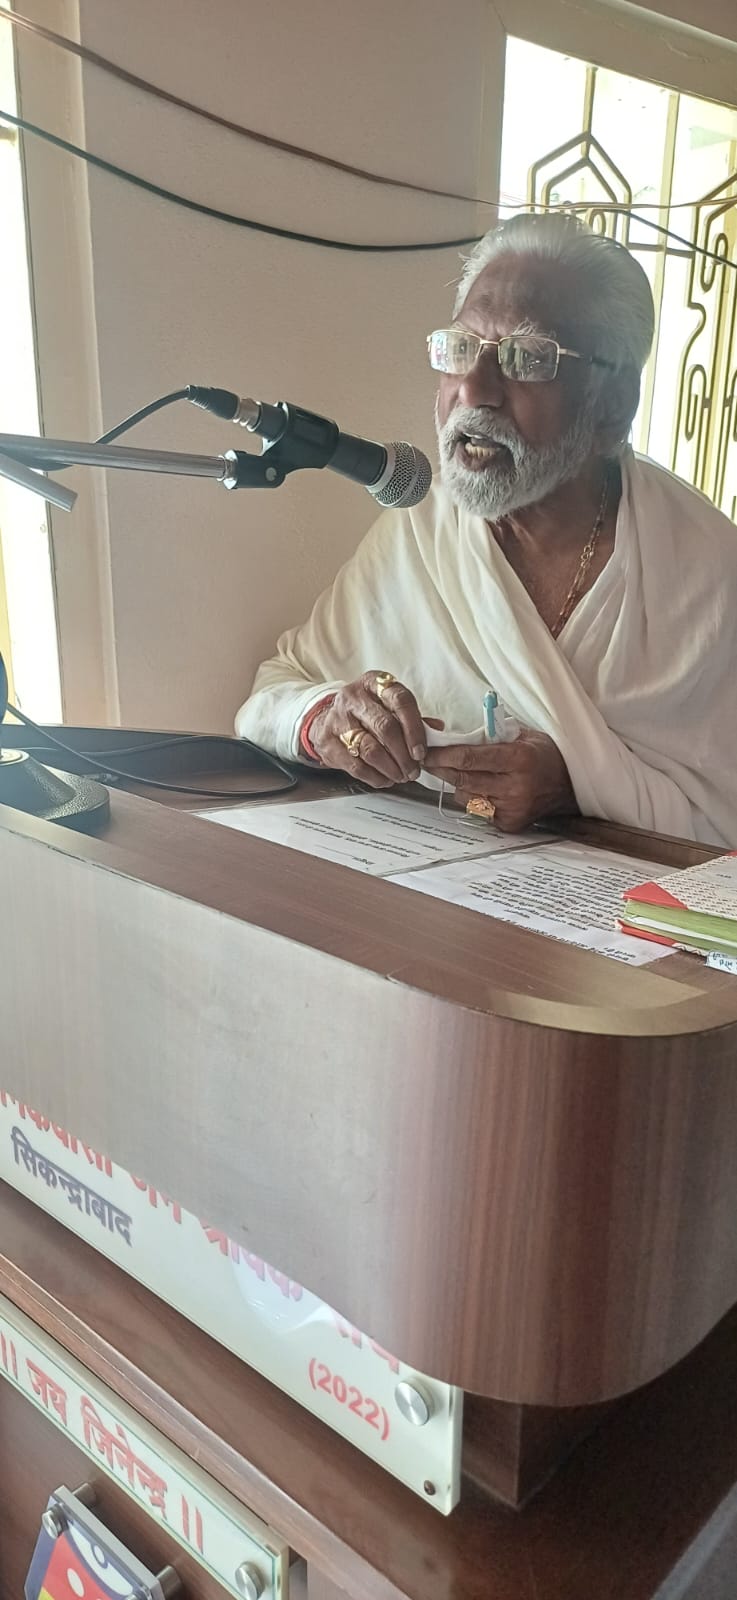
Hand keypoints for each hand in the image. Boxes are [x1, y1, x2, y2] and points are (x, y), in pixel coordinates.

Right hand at [309, 671, 440, 788]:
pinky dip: (375, 777)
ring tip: (402, 776)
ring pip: (370, 749)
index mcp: (374, 683)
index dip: (415, 728)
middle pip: (385, 727)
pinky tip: (385, 779)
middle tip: (414, 770)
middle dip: (404, 755)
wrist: (324, 720)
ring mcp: (337, 719)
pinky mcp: (326, 741)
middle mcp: (354, 697)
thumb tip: (437, 731)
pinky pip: (355, 766)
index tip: (421, 752)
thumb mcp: (387, 706)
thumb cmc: (365, 714)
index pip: (400, 701)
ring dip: (391, 768)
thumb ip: (412, 718)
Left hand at [423, 729, 576, 831]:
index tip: (427, 751)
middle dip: (442, 769)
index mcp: (518, 759)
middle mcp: (515, 787)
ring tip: (462, 772)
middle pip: (463, 779)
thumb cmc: (544, 755)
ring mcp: (512, 808)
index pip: (470, 758)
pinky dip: (474, 798)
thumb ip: (492, 735)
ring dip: (458, 784)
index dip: (444, 755)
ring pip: (467, 796)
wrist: (570, 785)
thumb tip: (455, 736)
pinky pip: (478, 810)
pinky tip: (483, 788)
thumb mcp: (523, 735)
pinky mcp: (509, 824)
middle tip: (428, 760)